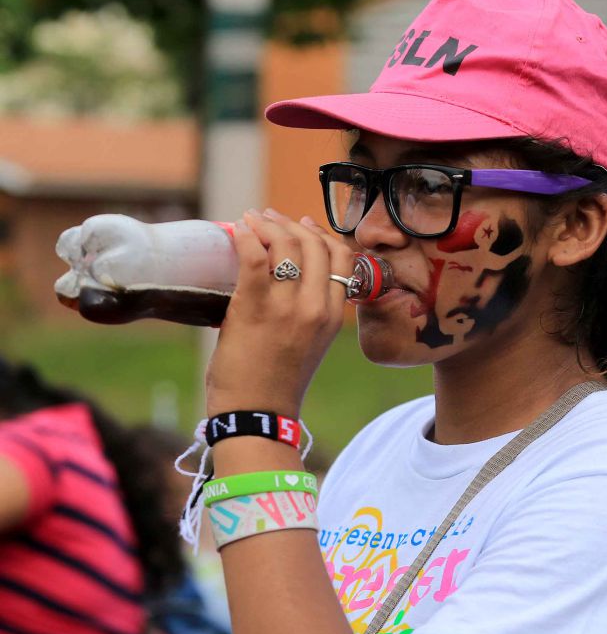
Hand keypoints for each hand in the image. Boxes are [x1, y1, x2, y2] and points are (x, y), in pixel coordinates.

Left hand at [205, 208, 353, 418]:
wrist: (257, 415)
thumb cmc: (277, 382)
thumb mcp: (310, 343)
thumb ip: (308, 310)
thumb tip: (287, 273)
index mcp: (334, 316)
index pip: (343, 257)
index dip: (322, 234)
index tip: (303, 224)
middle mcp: (317, 308)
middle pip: (314, 244)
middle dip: (290, 223)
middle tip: (268, 217)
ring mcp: (287, 308)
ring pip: (286, 245)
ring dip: (266, 225)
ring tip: (251, 219)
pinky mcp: (255, 308)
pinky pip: (254, 257)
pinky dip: (245, 237)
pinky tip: (237, 231)